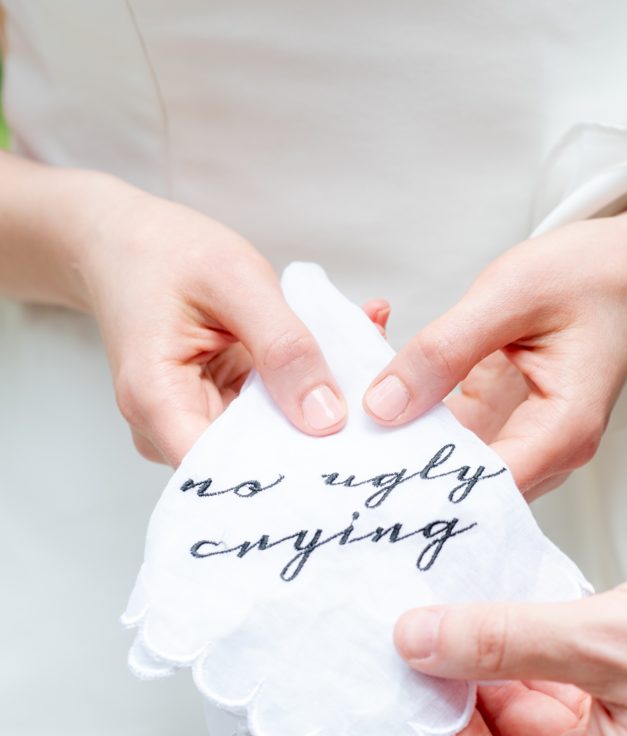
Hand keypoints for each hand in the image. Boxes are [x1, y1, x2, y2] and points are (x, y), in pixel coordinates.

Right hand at [81, 180, 389, 465]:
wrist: (129, 245)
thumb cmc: (169, 254)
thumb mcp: (236, 281)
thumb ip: (284, 347)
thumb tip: (326, 419)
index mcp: (158, 401)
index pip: (223, 475)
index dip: (285, 477)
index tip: (346, 460)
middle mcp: (167, 428)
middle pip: (250, 466)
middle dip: (314, 439)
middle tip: (376, 405)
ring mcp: (190, 425)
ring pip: (265, 443)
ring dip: (314, 412)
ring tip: (360, 365)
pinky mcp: (212, 415)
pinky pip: (265, 419)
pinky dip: (300, 394)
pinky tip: (336, 362)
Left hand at [363, 194, 626, 498]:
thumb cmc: (593, 273)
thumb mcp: (510, 295)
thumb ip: (444, 350)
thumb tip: (382, 406)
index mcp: (562, 430)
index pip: (484, 490)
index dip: (421, 490)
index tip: (364, 476)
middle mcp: (546, 448)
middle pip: (461, 485)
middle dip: (400, 466)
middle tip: (338, 451)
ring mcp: (525, 438)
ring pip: (449, 461)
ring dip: (401, 437)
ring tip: (348, 418)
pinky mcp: (506, 420)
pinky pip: (451, 432)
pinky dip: (415, 411)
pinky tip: (379, 387)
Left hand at [393, 567, 626, 735]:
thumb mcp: (608, 641)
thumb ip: (505, 642)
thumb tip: (421, 641)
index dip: (441, 722)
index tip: (416, 665)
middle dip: (466, 682)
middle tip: (432, 626)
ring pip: (533, 710)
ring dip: (499, 660)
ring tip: (472, 609)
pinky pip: (567, 685)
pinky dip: (536, 650)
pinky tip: (521, 611)